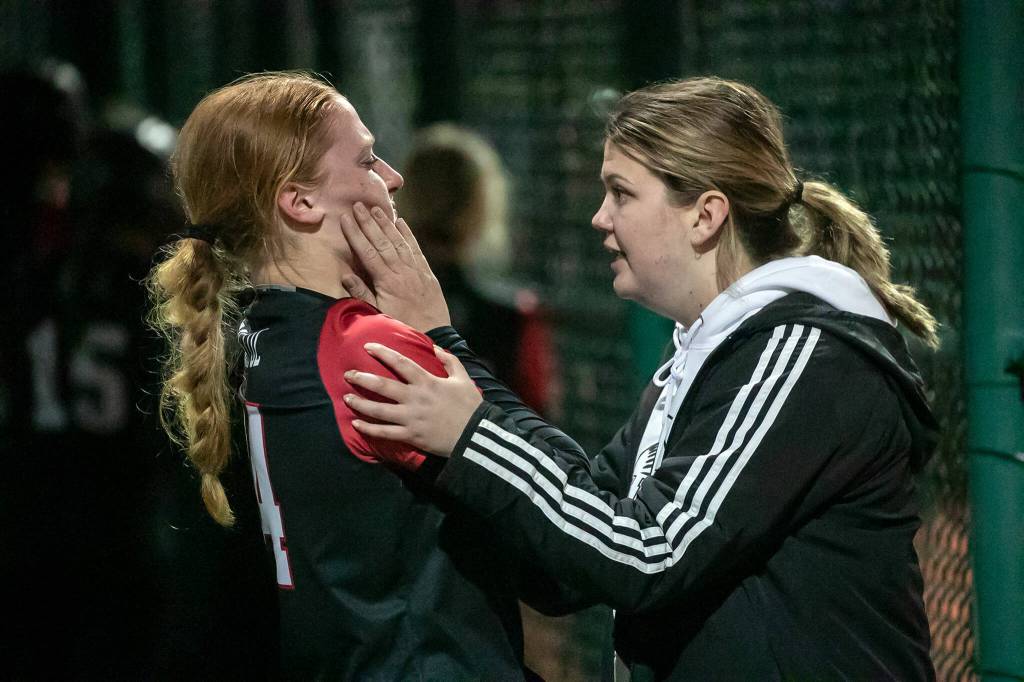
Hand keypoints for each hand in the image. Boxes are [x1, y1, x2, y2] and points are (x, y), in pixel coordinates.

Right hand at [340, 202, 451, 331]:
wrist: (434, 335)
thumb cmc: (402, 327)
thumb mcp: (378, 315)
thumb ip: (362, 294)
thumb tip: (345, 275)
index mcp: (387, 282)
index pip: (367, 252)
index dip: (355, 234)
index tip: (346, 218)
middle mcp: (402, 272)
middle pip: (382, 242)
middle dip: (369, 222)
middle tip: (358, 205)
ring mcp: (416, 270)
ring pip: (399, 242)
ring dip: (387, 224)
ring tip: (377, 208)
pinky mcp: (427, 273)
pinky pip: (416, 249)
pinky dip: (408, 235)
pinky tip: (401, 223)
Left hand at [343, 343, 481, 456]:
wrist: (474, 435)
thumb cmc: (470, 406)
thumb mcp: (463, 378)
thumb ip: (449, 361)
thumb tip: (435, 347)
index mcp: (427, 382)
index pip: (401, 363)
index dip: (383, 353)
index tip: (368, 346)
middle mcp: (415, 399)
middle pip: (383, 386)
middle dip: (362, 378)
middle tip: (348, 374)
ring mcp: (411, 418)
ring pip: (379, 410)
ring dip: (360, 403)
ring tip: (346, 397)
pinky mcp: (410, 436)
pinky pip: (385, 432)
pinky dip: (369, 428)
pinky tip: (356, 424)